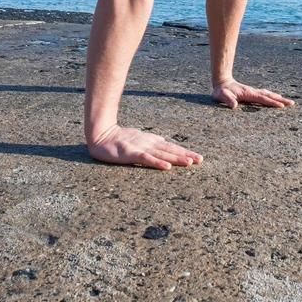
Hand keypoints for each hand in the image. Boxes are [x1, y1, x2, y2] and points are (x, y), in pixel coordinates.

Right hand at [87, 125, 203, 170]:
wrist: (101, 135)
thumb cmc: (119, 139)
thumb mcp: (138, 140)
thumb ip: (151, 144)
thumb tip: (165, 145)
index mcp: (151, 141)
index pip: (171, 147)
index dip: (185, 152)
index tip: (198, 157)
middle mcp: (149, 143)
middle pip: (170, 150)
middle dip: (186, 155)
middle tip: (200, 160)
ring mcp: (141, 147)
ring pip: (162, 154)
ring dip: (177, 158)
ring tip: (190, 163)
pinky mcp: (132, 153)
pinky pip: (147, 159)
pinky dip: (158, 163)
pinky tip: (167, 167)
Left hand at [212, 78, 295, 109]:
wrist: (222, 82)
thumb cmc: (221, 91)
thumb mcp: (222, 95)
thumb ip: (228, 100)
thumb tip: (234, 106)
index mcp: (248, 93)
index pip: (262, 98)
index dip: (272, 102)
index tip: (281, 106)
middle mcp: (253, 91)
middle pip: (270, 96)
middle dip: (281, 100)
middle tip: (292, 104)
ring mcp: (253, 91)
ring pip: (269, 94)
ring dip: (279, 98)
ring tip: (288, 102)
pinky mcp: (252, 93)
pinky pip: (265, 95)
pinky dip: (273, 97)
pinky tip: (276, 98)